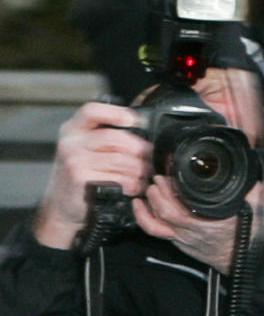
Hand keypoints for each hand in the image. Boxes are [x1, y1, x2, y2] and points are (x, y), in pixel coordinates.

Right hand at [33, 102, 149, 249]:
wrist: (62, 205)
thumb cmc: (81, 174)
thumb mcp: (87, 149)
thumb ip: (107, 136)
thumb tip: (144, 130)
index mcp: (74, 129)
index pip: (93, 110)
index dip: (117, 113)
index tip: (136, 122)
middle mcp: (71, 141)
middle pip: (115, 137)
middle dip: (139, 149)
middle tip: (149, 159)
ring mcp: (74, 160)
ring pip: (120, 159)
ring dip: (138, 169)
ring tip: (143, 176)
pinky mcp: (80, 178)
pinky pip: (116, 177)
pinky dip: (131, 183)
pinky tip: (132, 187)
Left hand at [132, 178, 263, 273]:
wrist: (242, 260)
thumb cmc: (248, 237)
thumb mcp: (256, 212)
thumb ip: (254, 193)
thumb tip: (254, 180)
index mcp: (211, 225)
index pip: (180, 211)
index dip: (170, 193)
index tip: (170, 176)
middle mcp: (193, 233)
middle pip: (165, 214)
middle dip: (158, 193)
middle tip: (159, 178)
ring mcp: (183, 239)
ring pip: (157, 224)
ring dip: (149, 205)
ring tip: (150, 189)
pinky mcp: (179, 242)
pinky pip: (156, 231)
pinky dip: (144, 217)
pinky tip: (140, 206)